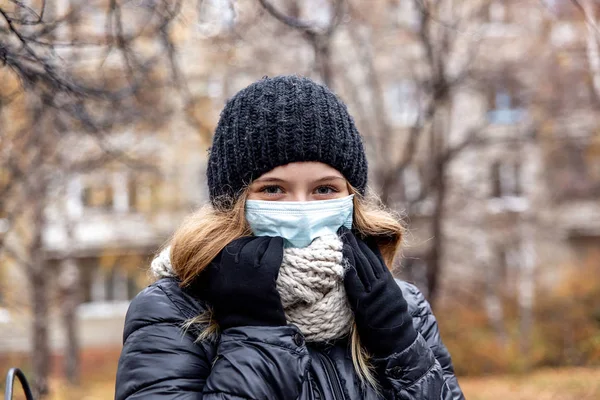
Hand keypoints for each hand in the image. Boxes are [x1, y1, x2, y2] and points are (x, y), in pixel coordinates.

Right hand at [200, 236, 286, 329]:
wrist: (253, 332)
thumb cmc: (237, 315)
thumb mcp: (216, 294)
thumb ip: (213, 277)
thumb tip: (213, 260)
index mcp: (214, 276)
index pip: (221, 251)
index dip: (233, 245)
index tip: (240, 243)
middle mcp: (228, 272)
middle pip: (239, 245)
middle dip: (249, 241)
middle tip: (257, 240)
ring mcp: (247, 273)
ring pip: (255, 246)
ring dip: (263, 241)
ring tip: (269, 240)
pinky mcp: (264, 276)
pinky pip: (271, 253)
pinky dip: (276, 246)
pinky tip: (278, 242)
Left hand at [338, 227, 416, 357]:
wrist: (398, 340)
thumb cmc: (391, 321)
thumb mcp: (390, 297)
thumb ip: (380, 284)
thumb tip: (369, 273)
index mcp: (387, 281)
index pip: (375, 256)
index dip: (364, 243)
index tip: (355, 230)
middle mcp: (382, 284)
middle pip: (366, 258)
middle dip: (354, 242)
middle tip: (343, 227)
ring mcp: (373, 293)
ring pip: (361, 267)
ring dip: (349, 251)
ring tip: (340, 237)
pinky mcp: (364, 304)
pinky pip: (355, 284)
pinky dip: (349, 271)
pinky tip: (342, 260)